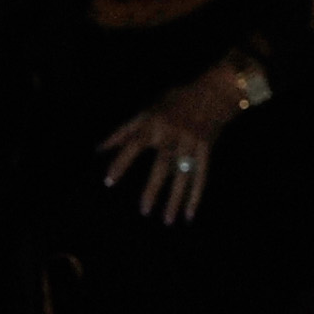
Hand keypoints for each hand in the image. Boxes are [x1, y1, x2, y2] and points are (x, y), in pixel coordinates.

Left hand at [99, 65, 246, 226]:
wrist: (215, 92)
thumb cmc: (174, 102)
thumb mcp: (147, 110)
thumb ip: (124, 131)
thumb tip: (99, 149)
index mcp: (154, 123)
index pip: (134, 144)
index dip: (121, 162)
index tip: (108, 182)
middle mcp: (173, 134)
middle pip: (162, 165)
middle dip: (153, 189)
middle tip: (144, 211)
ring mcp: (192, 142)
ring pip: (183, 176)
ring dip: (176, 200)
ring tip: (167, 221)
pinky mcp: (207, 149)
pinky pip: (202, 176)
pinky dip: (195, 195)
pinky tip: (189, 214)